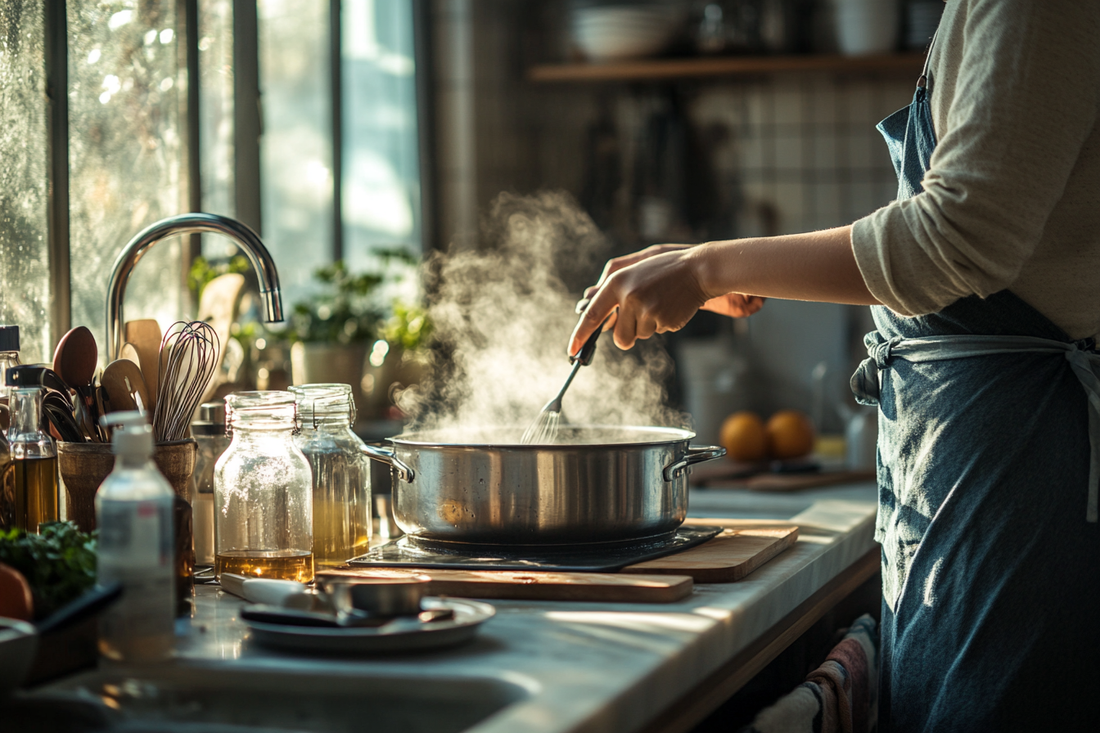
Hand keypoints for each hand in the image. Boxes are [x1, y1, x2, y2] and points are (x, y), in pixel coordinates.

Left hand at [570, 244, 763, 353]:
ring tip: (658, 303)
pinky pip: (657, 332)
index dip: (580, 335)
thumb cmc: (661, 271)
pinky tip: (670, 306)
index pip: (592, 315)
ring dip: (647, 326)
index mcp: (618, 282)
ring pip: (639, 335)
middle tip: (639, 318)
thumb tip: (597, 321)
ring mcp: (648, 310)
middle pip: (619, 336)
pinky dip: (662, 323)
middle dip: (627, 335)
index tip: (571, 351)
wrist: (697, 270)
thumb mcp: (632, 273)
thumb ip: (612, 293)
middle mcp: (630, 297)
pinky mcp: (664, 320)